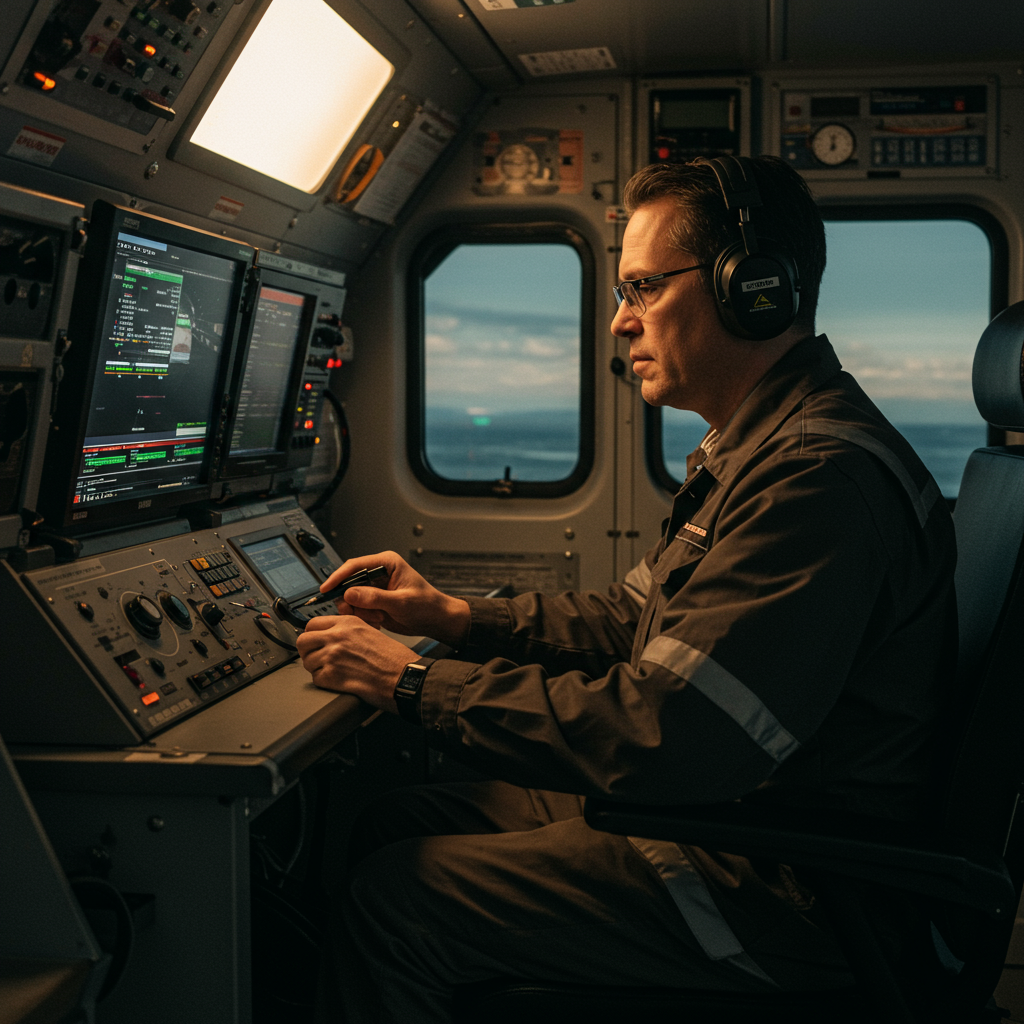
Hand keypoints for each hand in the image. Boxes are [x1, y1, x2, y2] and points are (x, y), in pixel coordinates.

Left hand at [296, 615, 414, 711]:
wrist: (402, 677)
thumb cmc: (393, 658)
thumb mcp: (370, 631)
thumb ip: (347, 631)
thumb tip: (330, 637)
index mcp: (347, 623)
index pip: (312, 624)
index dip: (312, 635)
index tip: (315, 641)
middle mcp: (337, 636)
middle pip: (303, 641)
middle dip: (308, 651)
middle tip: (317, 658)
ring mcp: (333, 656)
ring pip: (307, 662)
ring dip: (317, 669)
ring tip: (334, 671)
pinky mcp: (332, 676)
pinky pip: (315, 679)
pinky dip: (324, 682)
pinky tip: (339, 681)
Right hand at [321, 550, 469, 646]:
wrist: (436, 621)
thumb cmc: (427, 605)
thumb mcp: (402, 602)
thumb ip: (375, 598)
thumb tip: (349, 594)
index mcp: (386, 563)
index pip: (355, 566)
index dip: (338, 577)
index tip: (326, 589)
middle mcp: (378, 573)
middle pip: (349, 583)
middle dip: (350, 601)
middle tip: (357, 614)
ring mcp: (375, 588)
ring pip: (350, 599)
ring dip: (359, 612)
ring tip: (377, 619)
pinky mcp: (374, 602)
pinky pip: (357, 610)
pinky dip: (363, 618)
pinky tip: (378, 623)